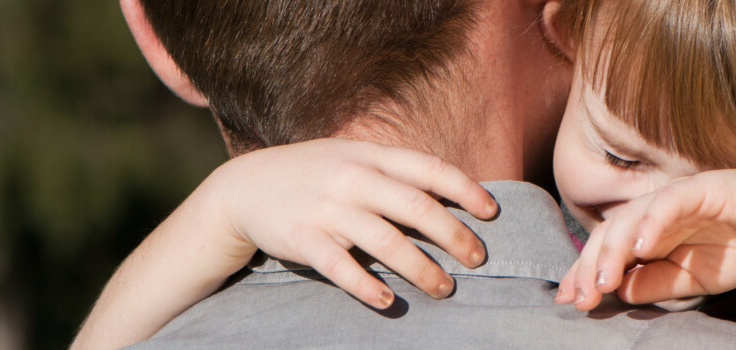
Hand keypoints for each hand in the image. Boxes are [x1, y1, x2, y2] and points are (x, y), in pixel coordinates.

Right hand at [201, 138, 496, 308]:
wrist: (244, 187)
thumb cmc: (314, 174)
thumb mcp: (353, 158)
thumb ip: (396, 172)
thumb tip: (451, 195)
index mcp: (370, 156)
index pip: (428, 168)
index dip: (464, 190)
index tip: (492, 212)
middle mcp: (352, 179)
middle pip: (415, 207)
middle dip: (453, 235)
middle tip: (479, 259)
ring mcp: (327, 209)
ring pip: (385, 240)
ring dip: (420, 268)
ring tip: (445, 287)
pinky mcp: (303, 238)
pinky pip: (340, 266)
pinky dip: (366, 285)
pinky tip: (388, 300)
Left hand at [557, 169, 735, 310]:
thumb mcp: (691, 279)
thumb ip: (654, 283)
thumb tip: (618, 291)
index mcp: (650, 231)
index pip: (607, 249)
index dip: (585, 272)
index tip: (570, 300)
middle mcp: (655, 211)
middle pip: (609, 232)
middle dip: (589, 266)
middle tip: (580, 297)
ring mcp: (675, 197)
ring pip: (631, 217)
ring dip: (613, 249)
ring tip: (602, 280)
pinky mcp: (701, 188)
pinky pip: (670, 202)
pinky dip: (652, 222)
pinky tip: (639, 246)